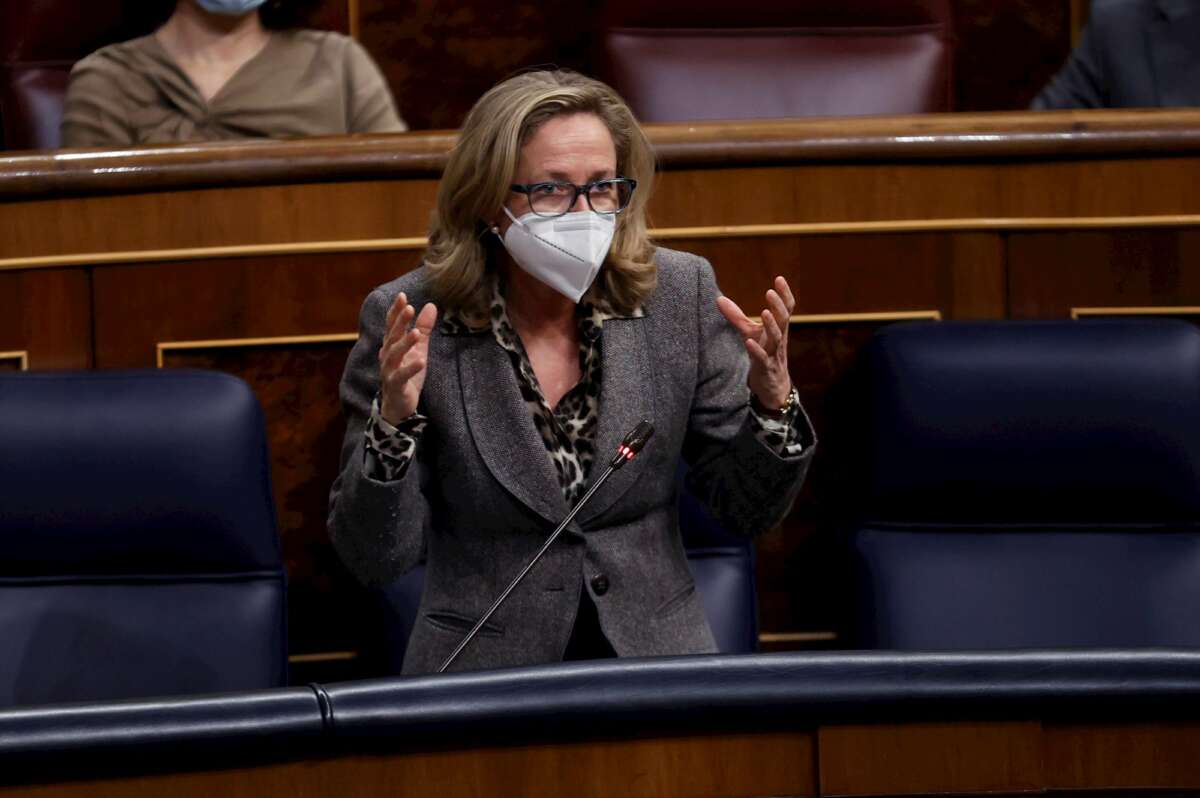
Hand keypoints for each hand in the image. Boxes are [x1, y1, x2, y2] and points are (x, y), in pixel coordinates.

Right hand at [379, 292, 437, 423]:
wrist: (399, 405)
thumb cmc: (407, 374)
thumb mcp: (419, 349)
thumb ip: (423, 328)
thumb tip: (431, 306)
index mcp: (391, 345)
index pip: (391, 325)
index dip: (396, 311)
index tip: (402, 296)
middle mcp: (387, 356)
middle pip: (391, 336)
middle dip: (399, 322)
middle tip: (409, 308)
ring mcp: (389, 371)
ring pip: (394, 354)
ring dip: (404, 343)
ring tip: (416, 333)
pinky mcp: (396, 386)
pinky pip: (402, 376)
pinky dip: (411, 369)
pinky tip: (421, 361)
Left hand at [716, 276, 794, 409]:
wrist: (772, 385)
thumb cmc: (763, 352)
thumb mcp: (750, 332)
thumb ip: (736, 316)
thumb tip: (718, 298)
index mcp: (779, 328)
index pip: (786, 308)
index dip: (784, 294)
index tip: (779, 278)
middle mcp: (779, 338)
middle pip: (783, 319)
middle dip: (778, 305)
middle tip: (770, 292)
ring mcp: (774, 353)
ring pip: (776, 338)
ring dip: (771, 325)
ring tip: (764, 312)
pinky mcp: (765, 367)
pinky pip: (762, 359)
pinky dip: (756, 350)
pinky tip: (748, 342)